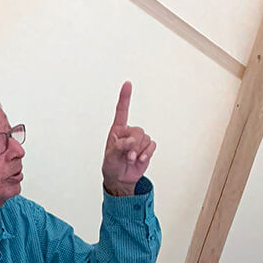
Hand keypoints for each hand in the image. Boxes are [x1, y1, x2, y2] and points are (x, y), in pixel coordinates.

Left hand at [101, 81, 155, 195]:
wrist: (120, 178)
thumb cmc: (111, 164)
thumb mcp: (110, 156)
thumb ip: (118, 147)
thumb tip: (130, 141)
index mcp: (117, 130)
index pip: (122, 111)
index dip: (125, 97)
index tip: (127, 84)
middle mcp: (129, 132)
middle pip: (138, 130)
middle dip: (133, 145)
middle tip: (127, 156)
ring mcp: (139, 140)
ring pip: (145, 138)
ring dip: (139, 151)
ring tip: (130, 159)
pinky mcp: (147, 148)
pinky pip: (152, 145)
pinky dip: (147, 153)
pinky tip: (140, 160)